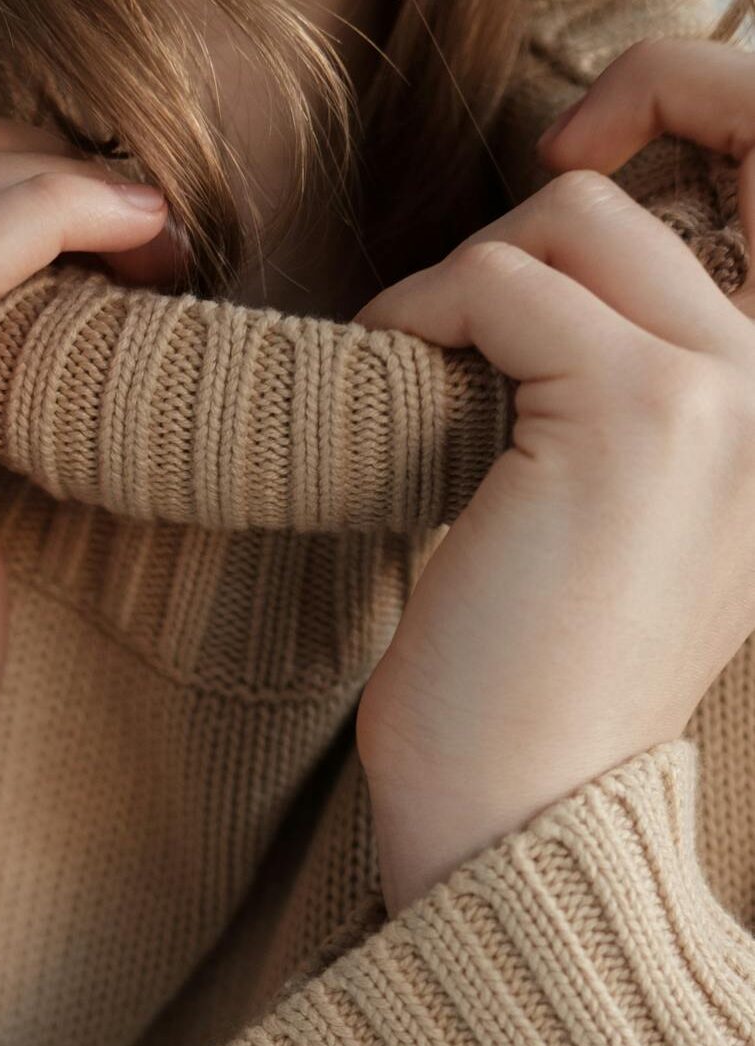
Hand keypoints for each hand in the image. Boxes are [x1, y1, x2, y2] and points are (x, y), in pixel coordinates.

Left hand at [352, 37, 754, 915]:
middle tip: (428, 325)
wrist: (521, 810)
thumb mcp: (607, 530)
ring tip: (403, 365)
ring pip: (571, 221)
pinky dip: (418, 314)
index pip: (731, 212)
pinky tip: (381, 373)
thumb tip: (532, 303)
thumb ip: (617, 407)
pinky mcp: (632, 413)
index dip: (627, 180)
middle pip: (634, 204)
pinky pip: (498, 285)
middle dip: (508, 241)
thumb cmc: (531, 689)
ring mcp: (725, 390)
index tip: (514, 237)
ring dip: (459, 280)